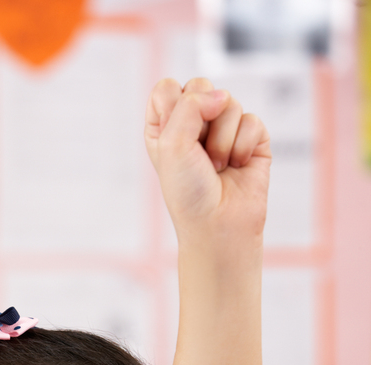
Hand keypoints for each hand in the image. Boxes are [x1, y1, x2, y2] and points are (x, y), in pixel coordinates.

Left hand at [144, 77, 270, 244]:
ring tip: (217, 167)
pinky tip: (237, 167)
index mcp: (165, 126)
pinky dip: (242, 147)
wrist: (218, 226)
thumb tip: (222, 96)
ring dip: (221, 141)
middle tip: (198, 154)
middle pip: (201, 86)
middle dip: (201, 121)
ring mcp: (224, 129)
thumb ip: (189, 105)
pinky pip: (252, 121)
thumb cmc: (188, 193)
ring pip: (229, 102)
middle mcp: (193, 124)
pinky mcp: (252, 138)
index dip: (174, 107)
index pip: (168, 87)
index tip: (175, 139)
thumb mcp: (172, 145)